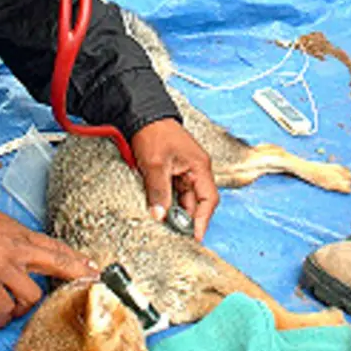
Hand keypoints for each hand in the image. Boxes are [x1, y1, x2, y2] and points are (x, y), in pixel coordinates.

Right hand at [0, 204, 97, 327]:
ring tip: (13, 313)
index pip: (55, 247)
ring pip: (33, 295)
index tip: (90, 265)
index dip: (74, 258)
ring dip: (25, 309)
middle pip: (58, 264)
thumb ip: (9, 235)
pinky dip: (1, 318)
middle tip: (91, 285)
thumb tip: (13, 243)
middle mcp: (18, 251)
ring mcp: (5, 268)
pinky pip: (4, 308)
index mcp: (20, 234)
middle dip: (77, 276)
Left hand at [131, 119, 218, 240]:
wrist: (141, 115)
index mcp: (199, 166)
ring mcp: (184, 170)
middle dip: (185, 217)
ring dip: (174, 209)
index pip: (208, 199)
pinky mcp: (172, 170)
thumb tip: (160, 215)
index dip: (203, 220)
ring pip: (183, 198)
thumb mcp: (155, 164)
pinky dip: (167, 200)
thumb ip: (159, 191)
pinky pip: (173, 191)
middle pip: (195, 201)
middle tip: (173, 232)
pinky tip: (158, 207)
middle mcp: (195, 170)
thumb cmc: (154, 132)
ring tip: (163, 220)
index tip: (195, 236)